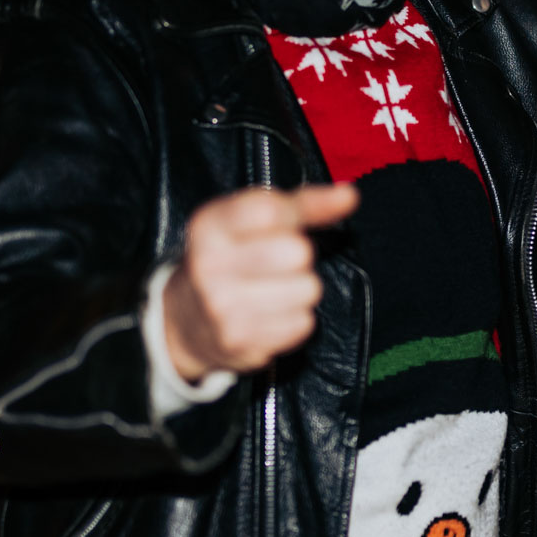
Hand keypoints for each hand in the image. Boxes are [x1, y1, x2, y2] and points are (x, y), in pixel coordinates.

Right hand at [163, 184, 358, 381]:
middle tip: (276, 262)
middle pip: (298, 251)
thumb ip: (304, 204)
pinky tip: (269, 314)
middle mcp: (209, 265)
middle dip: (299, 256)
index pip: (271, 209)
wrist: (186, 320)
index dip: (295, 214)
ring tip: (272, 289)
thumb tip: (350, 195)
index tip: (291, 221)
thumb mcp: (253, 221)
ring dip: (301, 289)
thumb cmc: (231, 258)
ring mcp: (221, 307)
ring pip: (308, 289)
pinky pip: (303, 323)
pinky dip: (295, 319)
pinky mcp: (239, 342)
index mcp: (209, 225)